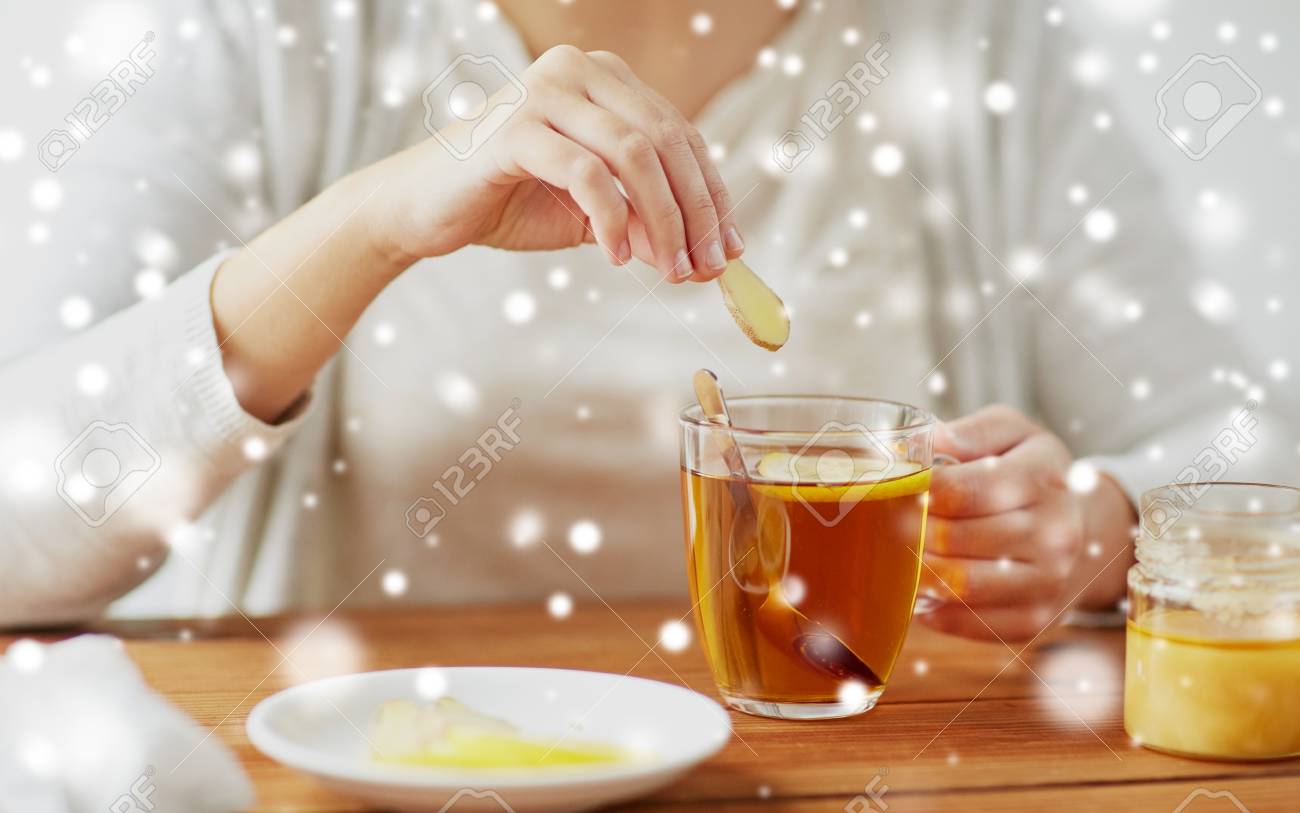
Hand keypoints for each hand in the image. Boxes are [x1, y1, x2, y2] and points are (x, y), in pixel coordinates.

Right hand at [368, 45, 744, 281]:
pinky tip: (618, 258)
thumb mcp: (594, 214)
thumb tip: (705, 261)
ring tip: (669, 270)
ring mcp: (544, 93)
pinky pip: (585, 174)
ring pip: (633, 154)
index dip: (712, 193)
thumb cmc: (510, 202)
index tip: (730, 249)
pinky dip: (612, 220)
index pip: (680, 134)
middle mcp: (578, 71)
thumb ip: (646, 223)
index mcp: (604, 79)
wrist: (426, 208)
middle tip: (706, 268)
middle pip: (665, 140)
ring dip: (662, 220)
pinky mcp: (515, 128)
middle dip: (695, 211)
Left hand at [919, 405, 1136, 641]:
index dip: (920, 491)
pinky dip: (934, 611)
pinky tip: (919, 589)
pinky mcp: (1035, 620)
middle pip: (956, 539)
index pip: (964, 491)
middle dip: (911, 531)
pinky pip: (971, 624)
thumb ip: (972, 432)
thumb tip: (932, 441)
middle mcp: (1054, 534)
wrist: (1077, 523)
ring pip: (961, 585)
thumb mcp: (1010, 432)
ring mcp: (1048, 581)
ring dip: (917, 572)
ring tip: (896, 554)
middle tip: (886, 523)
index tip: (899, 488)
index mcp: (1044, 479)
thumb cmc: (1028, 471)